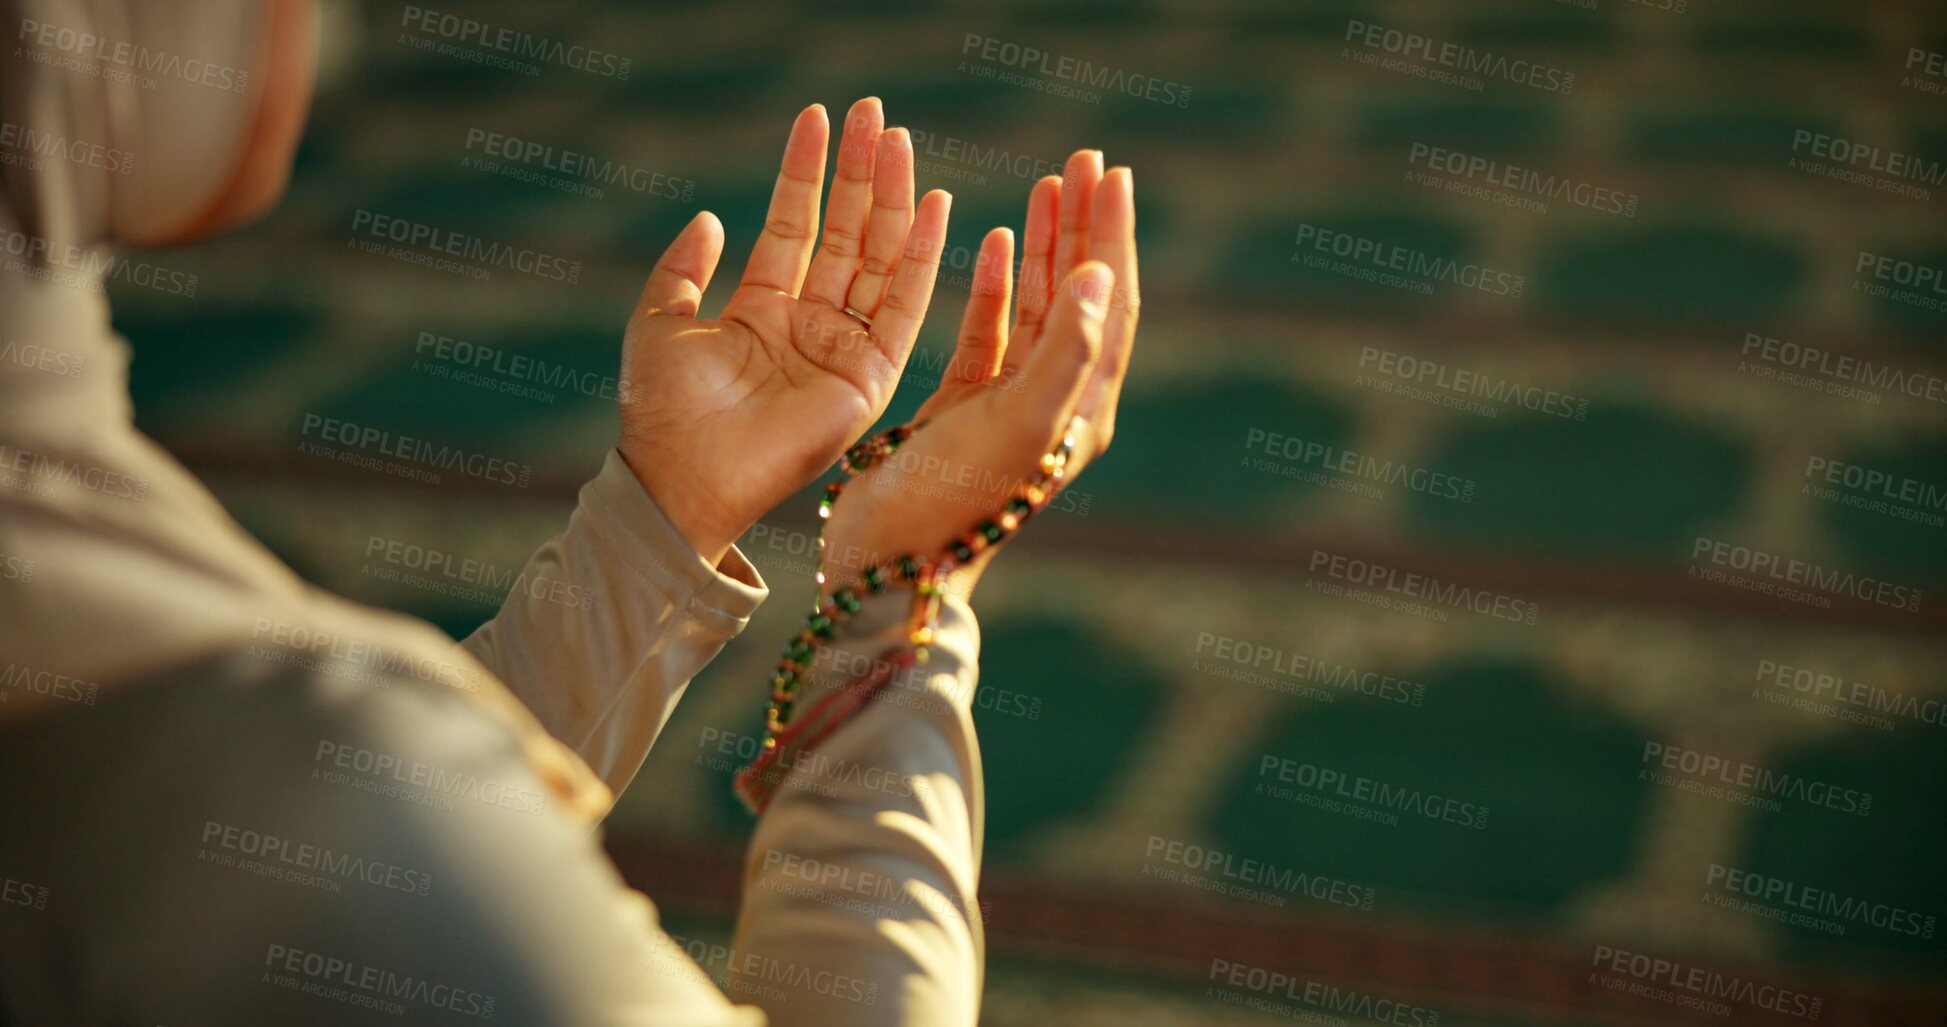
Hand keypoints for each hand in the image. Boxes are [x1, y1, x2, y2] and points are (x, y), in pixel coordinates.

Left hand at [616, 99, 951, 562]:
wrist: (684, 473)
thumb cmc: (663, 407)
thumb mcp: (661, 319)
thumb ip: (684, 267)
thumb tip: (707, 218)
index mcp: (763, 310)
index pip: (795, 224)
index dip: (807, 171)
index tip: (819, 117)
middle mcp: (811, 325)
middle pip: (847, 234)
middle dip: (861, 173)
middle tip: (875, 112)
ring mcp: (845, 349)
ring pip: (880, 259)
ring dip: (893, 199)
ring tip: (900, 140)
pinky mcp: (871, 378)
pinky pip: (907, 309)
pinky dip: (924, 258)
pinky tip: (934, 206)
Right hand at [820, 153, 1138, 597]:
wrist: (889, 564)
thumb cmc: (953, 501)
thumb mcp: (1019, 422)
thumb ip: (1066, 347)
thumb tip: (1101, 273)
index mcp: (1082, 409)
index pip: (1111, 304)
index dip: (1113, 236)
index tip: (1113, 173)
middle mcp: (1054, 405)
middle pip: (1081, 296)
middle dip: (1086, 225)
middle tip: (1085, 160)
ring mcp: (1008, 406)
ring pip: (1036, 308)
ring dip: (1046, 245)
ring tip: (1049, 183)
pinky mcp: (962, 411)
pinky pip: (988, 335)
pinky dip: (993, 287)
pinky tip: (993, 241)